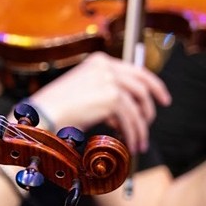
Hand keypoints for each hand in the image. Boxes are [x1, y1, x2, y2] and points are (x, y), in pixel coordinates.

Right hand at [28, 52, 170, 152]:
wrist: (43, 114)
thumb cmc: (57, 107)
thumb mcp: (85, 91)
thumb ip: (107, 92)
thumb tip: (131, 107)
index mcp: (99, 61)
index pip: (135, 70)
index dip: (153, 85)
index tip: (162, 99)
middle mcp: (106, 66)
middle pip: (142, 85)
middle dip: (150, 107)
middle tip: (151, 123)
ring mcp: (110, 80)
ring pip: (137, 106)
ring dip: (139, 127)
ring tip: (137, 141)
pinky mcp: (112, 97)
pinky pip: (130, 119)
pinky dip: (132, 134)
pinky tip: (129, 143)